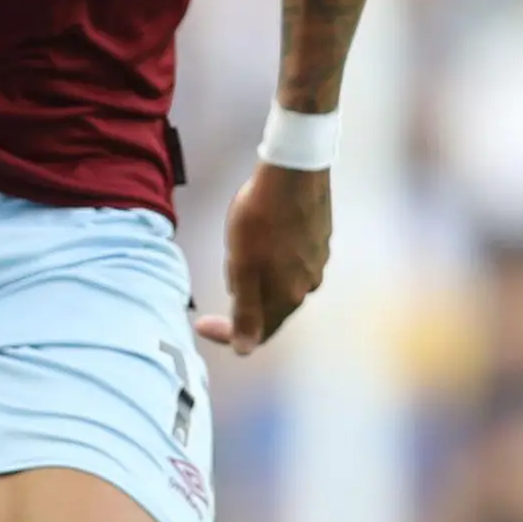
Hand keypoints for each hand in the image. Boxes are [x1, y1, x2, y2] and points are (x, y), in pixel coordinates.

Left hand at [195, 159, 330, 355]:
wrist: (294, 170)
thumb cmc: (262, 217)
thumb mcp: (243, 266)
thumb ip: (246, 311)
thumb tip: (244, 351)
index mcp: (288, 296)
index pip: (258, 334)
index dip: (227, 334)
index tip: (201, 324)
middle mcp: (308, 284)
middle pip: (271, 309)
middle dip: (243, 301)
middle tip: (225, 272)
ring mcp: (317, 261)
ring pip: (282, 283)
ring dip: (259, 277)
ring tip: (242, 248)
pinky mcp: (320, 238)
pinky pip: (292, 260)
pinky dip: (274, 258)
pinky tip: (264, 235)